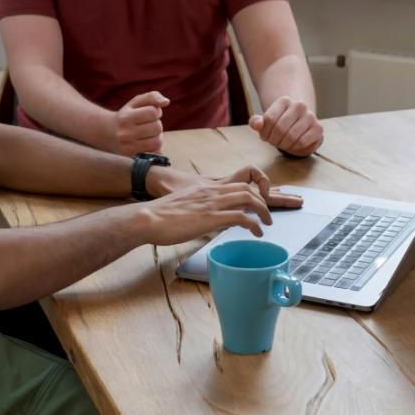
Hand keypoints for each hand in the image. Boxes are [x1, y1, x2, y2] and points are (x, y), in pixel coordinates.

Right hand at [110, 91, 167, 154]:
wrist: (109, 133)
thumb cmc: (128, 114)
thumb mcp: (137, 102)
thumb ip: (152, 97)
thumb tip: (166, 102)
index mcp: (126, 117)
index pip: (153, 112)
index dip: (156, 111)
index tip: (150, 113)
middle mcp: (125, 133)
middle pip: (157, 128)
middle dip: (157, 124)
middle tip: (149, 124)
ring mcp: (128, 147)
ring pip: (157, 142)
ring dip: (157, 137)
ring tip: (150, 134)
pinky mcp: (133, 157)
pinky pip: (154, 153)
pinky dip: (155, 148)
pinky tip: (148, 143)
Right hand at [135, 166, 303, 244]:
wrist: (147, 218)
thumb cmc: (160, 217)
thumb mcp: (184, 207)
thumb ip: (198, 210)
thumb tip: (207, 222)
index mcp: (205, 188)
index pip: (238, 181)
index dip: (253, 190)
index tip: (258, 203)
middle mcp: (211, 192)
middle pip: (247, 188)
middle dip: (263, 200)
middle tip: (267, 215)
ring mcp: (212, 203)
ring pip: (248, 198)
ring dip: (263, 210)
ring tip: (267, 224)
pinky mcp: (210, 217)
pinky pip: (241, 217)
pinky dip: (253, 224)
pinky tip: (256, 233)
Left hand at [250, 96, 323, 156]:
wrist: (299, 125)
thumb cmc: (280, 124)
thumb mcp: (266, 122)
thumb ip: (257, 122)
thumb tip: (257, 124)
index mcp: (284, 100)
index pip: (269, 119)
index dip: (264, 132)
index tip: (265, 137)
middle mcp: (299, 105)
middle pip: (280, 128)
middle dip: (274, 140)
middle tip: (274, 142)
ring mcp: (310, 116)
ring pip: (291, 136)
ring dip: (284, 145)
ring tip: (283, 144)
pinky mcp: (318, 128)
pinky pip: (303, 142)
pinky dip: (295, 148)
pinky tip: (293, 145)